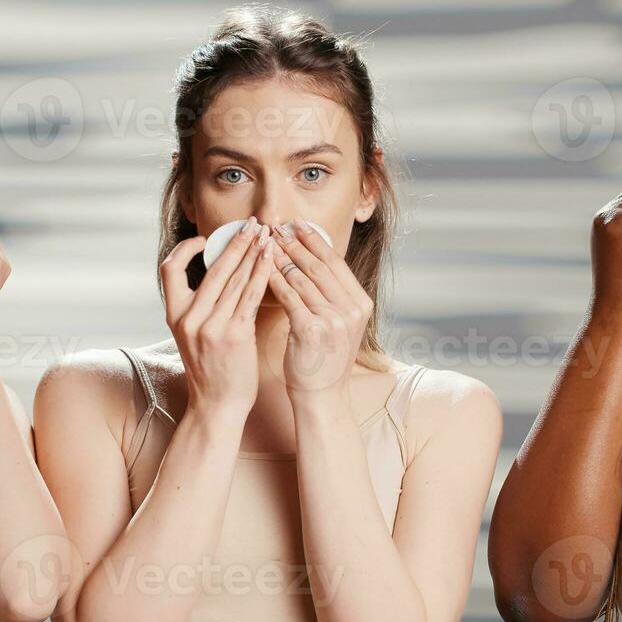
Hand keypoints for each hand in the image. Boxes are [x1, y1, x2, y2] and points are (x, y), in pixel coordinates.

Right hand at [161, 216, 272, 419]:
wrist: (217, 405)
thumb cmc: (211, 369)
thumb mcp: (192, 336)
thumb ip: (199, 308)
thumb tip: (220, 275)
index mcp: (174, 315)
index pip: (169, 270)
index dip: (184, 250)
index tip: (205, 239)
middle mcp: (188, 318)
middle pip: (212, 269)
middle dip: (234, 242)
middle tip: (252, 223)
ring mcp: (210, 326)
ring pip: (234, 279)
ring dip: (252, 253)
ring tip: (267, 235)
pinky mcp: (234, 334)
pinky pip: (249, 296)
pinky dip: (262, 274)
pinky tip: (272, 261)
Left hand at [263, 220, 370, 393]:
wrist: (321, 397)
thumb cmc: (324, 359)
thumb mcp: (339, 324)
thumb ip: (333, 295)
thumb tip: (313, 258)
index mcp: (361, 304)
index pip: (336, 263)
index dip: (315, 240)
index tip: (297, 224)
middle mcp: (351, 310)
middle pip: (319, 266)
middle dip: (296, 243)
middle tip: (276, 226)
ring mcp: (333, 321)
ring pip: (302, 279)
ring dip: (281, 257)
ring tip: (265, 243)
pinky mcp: (311, 331)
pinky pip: (289, 297)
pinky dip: (274, 280)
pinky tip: (261, 269)